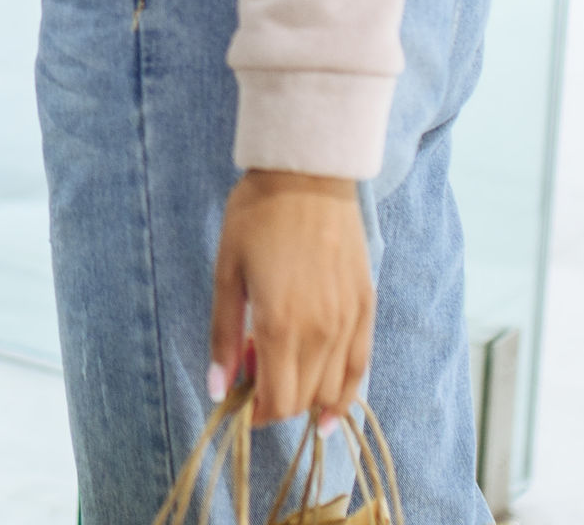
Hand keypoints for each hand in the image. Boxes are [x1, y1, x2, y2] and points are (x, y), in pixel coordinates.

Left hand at [210, 170, 372, 429]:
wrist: (308, 172)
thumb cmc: (257, 217)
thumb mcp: (226, 273)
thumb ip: (224, 337)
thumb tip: (217, 389)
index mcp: (282, 324)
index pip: (276, 401)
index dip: (254, 411)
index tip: (238, 396)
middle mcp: (321, 331)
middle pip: (302, 400)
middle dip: (273, 401)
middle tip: (252, 367)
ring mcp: (349, 320)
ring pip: (332, 390)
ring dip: (305, 394)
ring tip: (282, 364)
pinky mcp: (366, 307)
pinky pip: (360, 367)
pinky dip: (345, 392)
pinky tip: (329, 407)